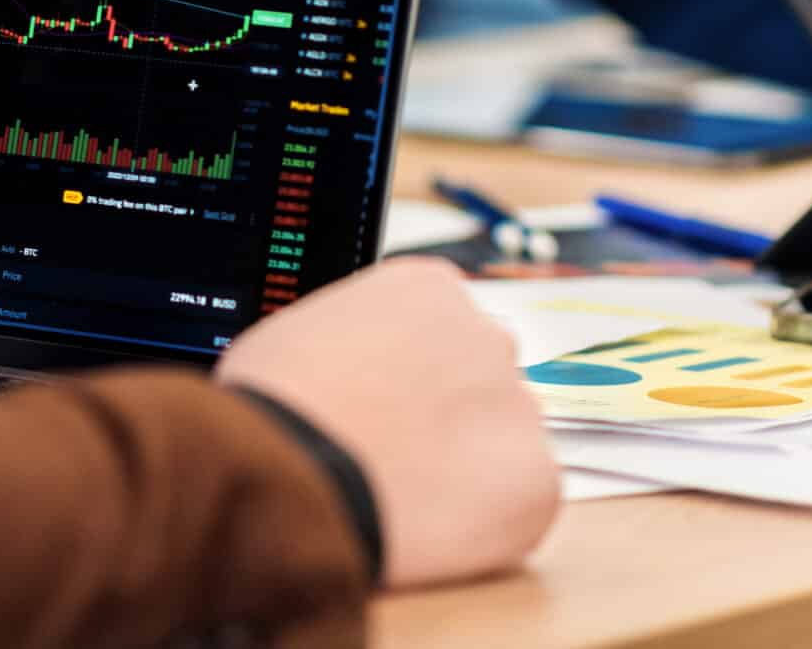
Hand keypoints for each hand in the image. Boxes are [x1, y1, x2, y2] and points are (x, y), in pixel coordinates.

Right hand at [216, 258, 558, 588]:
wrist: (286, 472)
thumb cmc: (274, 403)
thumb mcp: (302, 330)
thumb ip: (354, 338)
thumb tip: (349, 371)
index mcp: (428, 289)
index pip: (440, 326)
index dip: (409, 370)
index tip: (386, 399)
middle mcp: (487, 336)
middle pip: (479, 378)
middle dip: (446, 412)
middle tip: (395, 450)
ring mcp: (519, 409)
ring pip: (501, 442)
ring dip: (465, 466)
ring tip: (401, 494)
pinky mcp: (538, 483)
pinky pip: (518, 504)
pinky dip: (482, 521)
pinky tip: (426, 523)